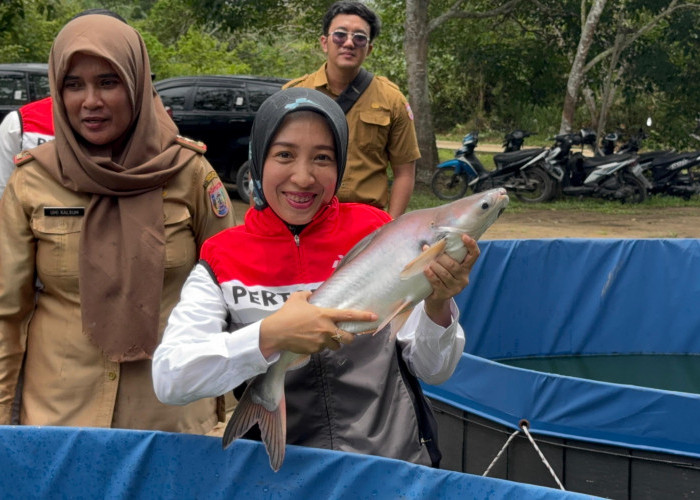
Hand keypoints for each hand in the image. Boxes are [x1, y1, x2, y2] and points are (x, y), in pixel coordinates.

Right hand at [259, 291, 377, 356]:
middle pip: (348, 338)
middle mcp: (326, 329)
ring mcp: (321, 342)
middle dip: (349, 337)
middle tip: (345, 334)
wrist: (276, 332)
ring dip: (334, 342)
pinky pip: (322, 349)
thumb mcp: (297, 299)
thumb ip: (307, 295)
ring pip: (336, 345)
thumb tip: (311, 294)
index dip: (363, 316)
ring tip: (325, 338)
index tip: (374, 317)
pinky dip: (320, 346)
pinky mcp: (314, 350)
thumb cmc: (287, 314)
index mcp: (324, 315)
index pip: (348, 316)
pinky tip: (311, 341)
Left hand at [422, 235, 479, 325]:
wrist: (436, 298)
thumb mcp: (445, 266)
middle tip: (433, 254)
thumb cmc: (441, 277)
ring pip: (445, 274)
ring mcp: (456, 287)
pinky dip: (430, 275)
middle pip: (454, 265)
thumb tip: (427, 247)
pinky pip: (437, 282)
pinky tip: (426, 270)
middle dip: (442, 258)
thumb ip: (441, 256)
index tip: (463, 236)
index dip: (471, 245)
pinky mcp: (446, 294)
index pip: (474, 255)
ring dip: (435, 266)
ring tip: (428, 262)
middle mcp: (464, 278)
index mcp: (466, 268)